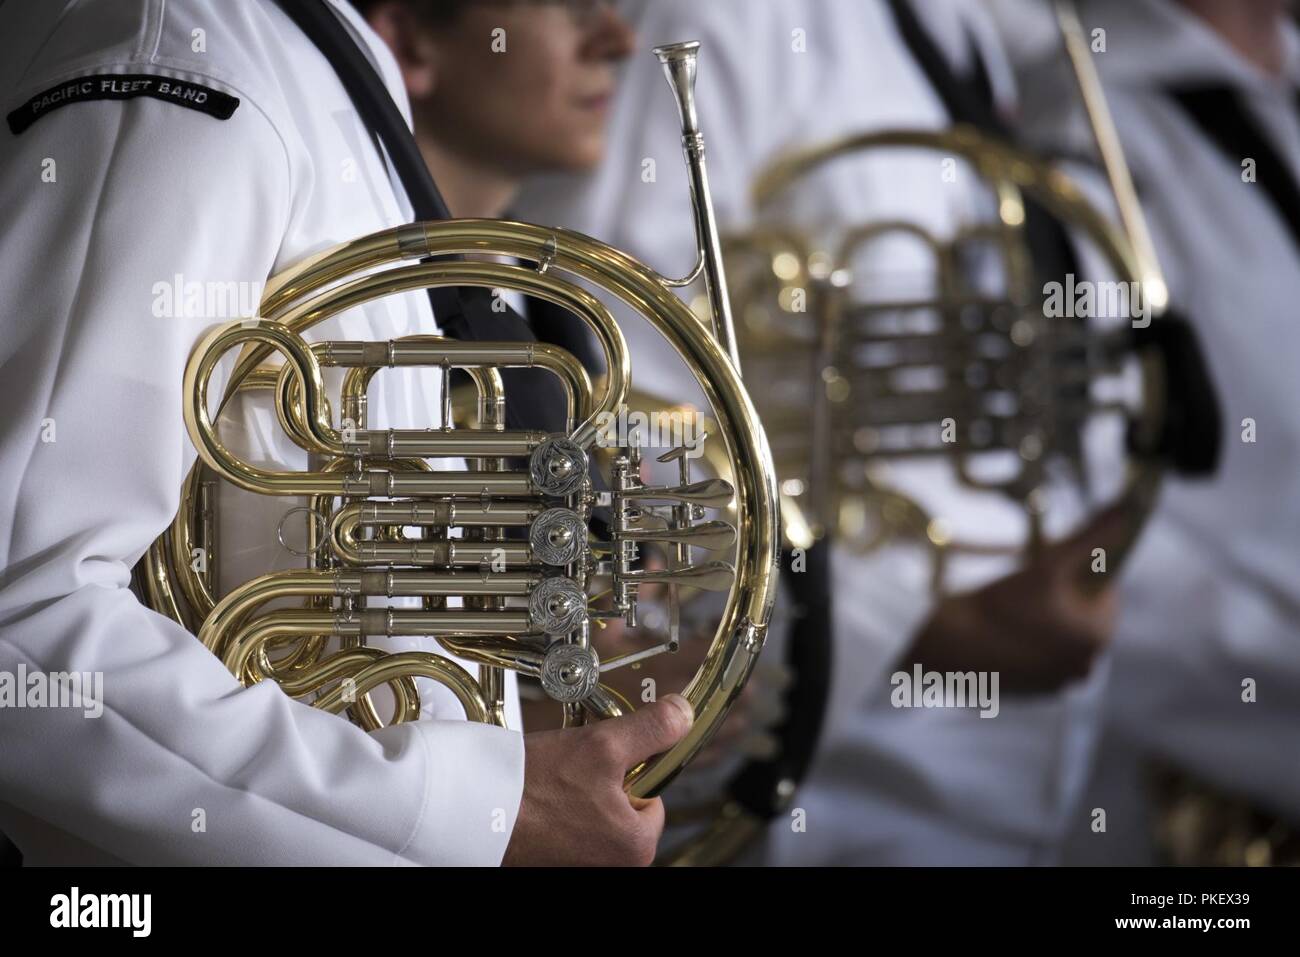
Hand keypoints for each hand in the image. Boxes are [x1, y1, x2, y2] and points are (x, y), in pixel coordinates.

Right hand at [503, 694, 693, 865]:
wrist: (470, 811)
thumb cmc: (532, 790)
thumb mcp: (603, 746)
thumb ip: (651, 730)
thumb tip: (682, 714)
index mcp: (636, 849)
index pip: (653, 794)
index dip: (628, 767)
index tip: (602, 760)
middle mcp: (612, 867)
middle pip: (623, 803)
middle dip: (599, 780)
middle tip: (571, 770)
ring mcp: (580, 864)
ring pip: (593, 812)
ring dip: (576, 792)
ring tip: (550, 784)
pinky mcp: (552, 860)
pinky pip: (566, 825)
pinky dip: (555, 808)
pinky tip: (537, 798)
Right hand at [903, 506, 1128, 693]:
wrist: (948, 647)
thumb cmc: (1000, 605)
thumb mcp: (1047, 565)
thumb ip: (1089, 539)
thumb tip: (1126, 512)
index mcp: (1097, 638)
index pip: (1105, 592)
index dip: (1078, 571)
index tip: (1049, 564)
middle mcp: (1085, 666)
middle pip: (1082, 616)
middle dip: (1062, 597)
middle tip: (1026, 585)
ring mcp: (1058, 683)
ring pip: (1060, 638)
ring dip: (1044, 621)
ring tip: (1009, 608)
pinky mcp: (1033, 692)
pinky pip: (1041, 659)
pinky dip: (1028, 644)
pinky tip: (1001, 631)